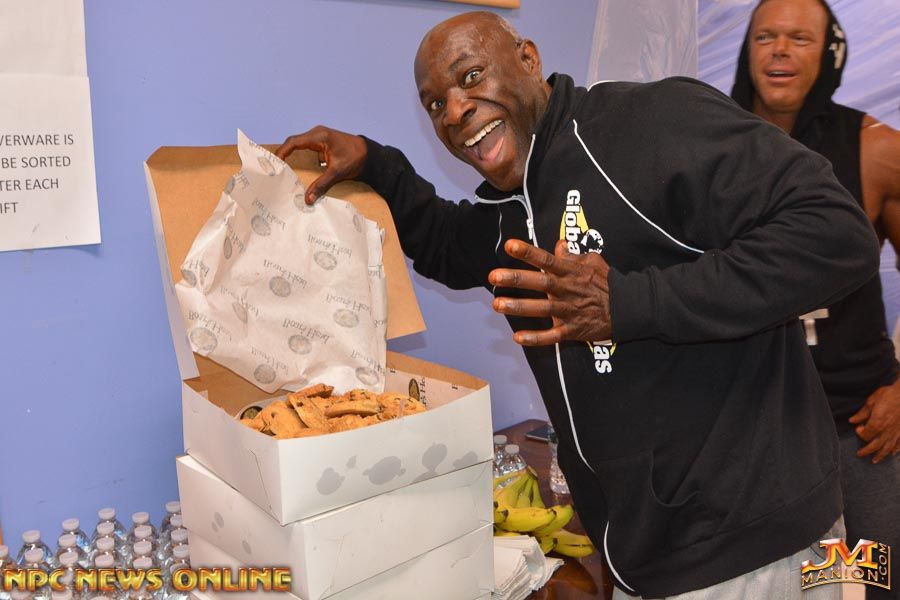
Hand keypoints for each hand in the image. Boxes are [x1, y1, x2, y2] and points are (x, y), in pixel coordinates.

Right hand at [275, 126, 367, 204]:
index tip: (274, 162)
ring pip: (299, 145)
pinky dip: (300, 156)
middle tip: (274, 166)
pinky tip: (296, 168)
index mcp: (319, 136)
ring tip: (281, 167)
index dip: (282, 151)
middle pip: (294, 142)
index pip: (294, 141)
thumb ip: (321, 185)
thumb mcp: (337, 172)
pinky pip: (307, 148)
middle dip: (284, 154)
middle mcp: (317, 134)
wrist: (370, 155)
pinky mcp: (322, 144)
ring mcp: (320, 138)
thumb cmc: (356, 158)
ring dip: (291, 155)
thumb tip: (308, 198)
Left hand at [488, 239, 611, 345]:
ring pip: (542, 309)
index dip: (528, 253)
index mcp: (571, 272)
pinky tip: (518, 337)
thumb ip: (573, 255)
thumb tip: (558, 245)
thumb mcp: (593, 262)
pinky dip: (536, 338)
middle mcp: (567, 290)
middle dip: (516, 279)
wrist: (629, 308)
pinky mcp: (572, 330)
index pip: (547, 260)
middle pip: (540, 283)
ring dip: (519, 307)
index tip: (510, 246)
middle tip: (494, 276)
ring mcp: (570, 311)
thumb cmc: (608, 283)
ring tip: (498, 305)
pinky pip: (552, 336)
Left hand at [848, 381, 899, 463]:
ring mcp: (897, 432)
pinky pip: (899, 444)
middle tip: (859, 454)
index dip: (860, 433)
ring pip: (888, 447)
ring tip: (875, 461)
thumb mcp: (872, 401)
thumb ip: (862, 413)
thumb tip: (852, 421)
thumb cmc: (889, 395)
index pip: (865, 435)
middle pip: (875, 445)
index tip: (859, 428)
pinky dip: (895, 450)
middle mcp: (887, 431)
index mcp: (877, 424)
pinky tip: (892, 453)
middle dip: (866, 451)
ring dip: (880, 455)